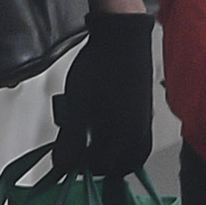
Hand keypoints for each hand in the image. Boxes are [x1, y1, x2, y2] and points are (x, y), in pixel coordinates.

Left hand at [51, 11, 157, 180]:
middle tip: (79, 155)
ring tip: (93, 144)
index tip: (66, 160)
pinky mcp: (144, 109)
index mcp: (125, 136)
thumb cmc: (100, 68)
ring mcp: (144, 120)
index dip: (81, 167)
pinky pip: (136, 136)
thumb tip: (61, 166)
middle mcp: (139, 132)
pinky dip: (120, 139)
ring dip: (113, 154)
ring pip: (131, 152)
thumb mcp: (78, 107)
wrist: (121, 36)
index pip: (102, 167)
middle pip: (121, 165)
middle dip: (100, 164)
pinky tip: (104, 126)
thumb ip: (70, 140)